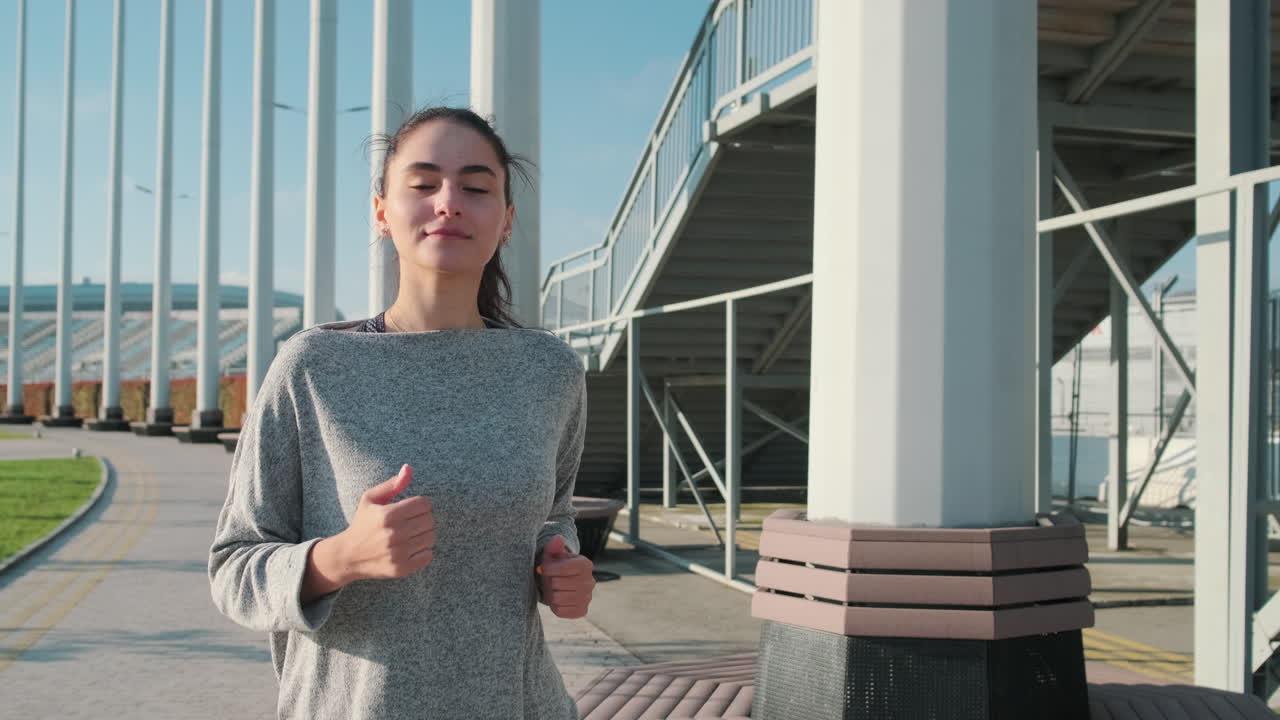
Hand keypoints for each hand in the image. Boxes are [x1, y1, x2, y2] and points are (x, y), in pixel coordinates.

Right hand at [336, 464, 434, 581]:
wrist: (348, 555)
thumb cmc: (362, 523)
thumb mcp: (371, 499)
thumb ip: (392, 484)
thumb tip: (409, 468)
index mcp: (387, 515)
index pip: (424, 504)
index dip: (421, 504)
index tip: (413, 508)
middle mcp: (393, 535)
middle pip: (429, 520)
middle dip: (423, 518)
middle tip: (412, 521)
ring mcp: (398, 553)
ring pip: (430, 537)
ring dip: (424, 534)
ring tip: (411, 534)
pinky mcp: (401, 568)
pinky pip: (428, 556)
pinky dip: (423, 551)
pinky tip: (411, 547)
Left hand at [536, 536, 593, 618]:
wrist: (563, 582)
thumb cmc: (556, 566)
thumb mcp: (553, 554)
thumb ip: (553, 547)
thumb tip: (558, 539)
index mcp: (585, 564)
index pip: (563, 568)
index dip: (548, 568)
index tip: (542, 568)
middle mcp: (590, 581)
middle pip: (556, 584)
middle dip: (548, 581)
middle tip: (548, 579)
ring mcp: (588, 597)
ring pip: (556, 598)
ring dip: (549, 594)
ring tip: (552, 589)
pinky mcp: (582, 611)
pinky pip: (560, 611)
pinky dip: (554, 606)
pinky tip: (557, 599)